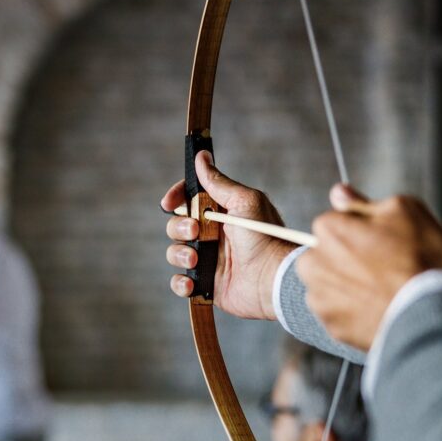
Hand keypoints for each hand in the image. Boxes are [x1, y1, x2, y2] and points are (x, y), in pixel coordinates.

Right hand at [163, 151, 296, 319]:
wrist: (272, 278)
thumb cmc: (264, 237)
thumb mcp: (244, 201)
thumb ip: (218, 182)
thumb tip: (201, 157)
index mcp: (220, 213)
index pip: (189, 200)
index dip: (176, 198)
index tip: (169, 203)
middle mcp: (211, 235)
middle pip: (177, 225)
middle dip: (179, 227)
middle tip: (195, 232)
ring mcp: (207, 259)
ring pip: (174, 252)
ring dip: (179, 254)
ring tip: (195, 260)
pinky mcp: (205, 283)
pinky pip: (179, 281)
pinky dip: (180, 282)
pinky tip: (191, 282)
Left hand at [298, 184, 441, 349]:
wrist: (431, 315)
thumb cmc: (422, 257)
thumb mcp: (405, 211)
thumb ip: (363, 202)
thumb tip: (337, 192)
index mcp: (327, 230)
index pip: (336, 223)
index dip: (361, 231)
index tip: (383, 241)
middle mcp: (311, 263)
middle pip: (327, 254)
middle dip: (348, 258)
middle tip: (383, 268)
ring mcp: (318, 298)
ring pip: (331, 285)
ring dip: (349, 286)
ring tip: (383, 291)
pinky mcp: (330, 326)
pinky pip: (339, 313)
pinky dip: (354, 311)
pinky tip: (379, 309)